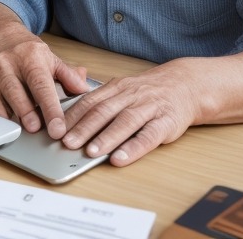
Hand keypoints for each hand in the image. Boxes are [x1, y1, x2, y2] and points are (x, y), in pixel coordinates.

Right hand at [0, 21, 88, 138]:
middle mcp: (9, 64)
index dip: (51, 108)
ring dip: (3, 113)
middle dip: (25, 111)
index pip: (42, 85)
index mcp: (31, 58)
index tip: (58, 128)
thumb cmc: (27, 51)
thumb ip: (68, 75)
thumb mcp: (51, 58)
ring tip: (15, 130)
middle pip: (16, 91)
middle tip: (36, 129)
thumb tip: (85, 89)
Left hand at [61, 59, 199, 165]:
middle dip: (84, 128)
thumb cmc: (148, 91)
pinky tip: (121, 158)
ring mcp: (149, 108)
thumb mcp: (124, 88)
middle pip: (104, 111)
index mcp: (117, 87)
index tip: (57, 128)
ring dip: (106, 137)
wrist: (185, 85)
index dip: (73, 115)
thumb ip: (102, 100)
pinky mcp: (165, 123)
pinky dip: (133, 148)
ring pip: (125, 122)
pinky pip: (148, 136)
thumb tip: (71, 116)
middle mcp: (131, 95)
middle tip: (67, 142)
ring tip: (91, 152)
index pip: (91, 100)